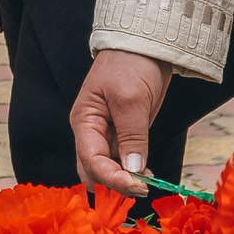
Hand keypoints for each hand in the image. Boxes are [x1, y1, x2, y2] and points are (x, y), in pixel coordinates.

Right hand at [71, 50, 171, 195]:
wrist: (145, 44)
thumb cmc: (131, 64)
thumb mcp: (131, 99)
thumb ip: (132, 136)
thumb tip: (134, 170)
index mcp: (84, 121)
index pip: (92, 161)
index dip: (113, 178)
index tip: (139, 186)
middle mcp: (91, 132)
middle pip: (94, 171)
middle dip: (114, 184)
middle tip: (142, 189)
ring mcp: (107, 134)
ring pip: (108, 169)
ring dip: (124, 180)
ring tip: (148, 182)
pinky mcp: (123, 133)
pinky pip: (122, 160)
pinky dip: (132, 171)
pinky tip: (148, 174)